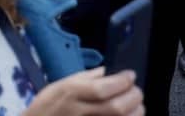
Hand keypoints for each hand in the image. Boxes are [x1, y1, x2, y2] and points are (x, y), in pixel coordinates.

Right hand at [20, 68, 141, 115]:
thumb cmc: (48, 104)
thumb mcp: (60, 84)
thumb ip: (86, 78)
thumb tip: (108, 72)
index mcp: (71, 93)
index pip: (102, 89)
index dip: (122, 82)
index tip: (130, 75)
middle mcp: (81, 111)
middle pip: (117, 107)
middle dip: (133, 96)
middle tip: (136, 90)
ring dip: (136, 111)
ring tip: (135, 105)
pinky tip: (128, 115)